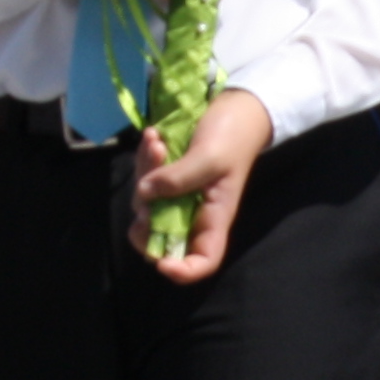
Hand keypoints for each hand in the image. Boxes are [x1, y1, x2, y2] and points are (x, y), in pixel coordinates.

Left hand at [132, 89, 274, 283]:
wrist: (236, 108)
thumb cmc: (233, 136)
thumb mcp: (210, 156)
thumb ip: (179, 178)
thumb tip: (144, 195)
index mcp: (214, 218)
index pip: (202, 261)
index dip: (182, 270)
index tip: (162, 262)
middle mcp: (194, 213)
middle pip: (161, 238)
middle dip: (145, 217)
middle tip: (145, 188)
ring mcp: (178, 196)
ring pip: (146, 204)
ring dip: (144, 173)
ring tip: (155, 142)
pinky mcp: (167, 178)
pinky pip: (144, 179)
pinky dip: (144, 159)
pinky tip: (152, 136)